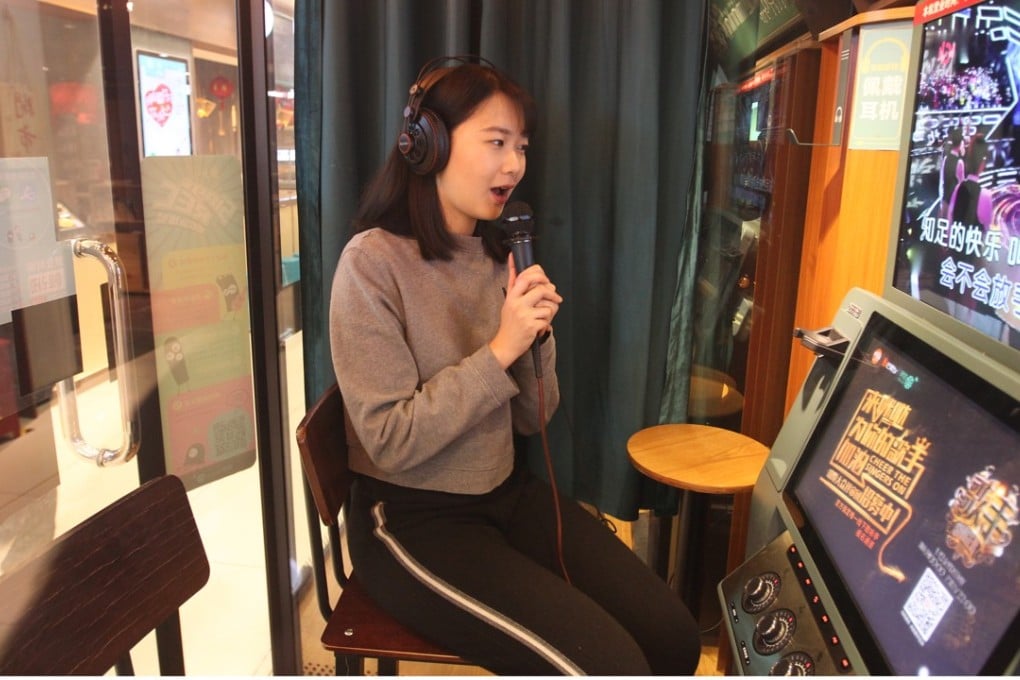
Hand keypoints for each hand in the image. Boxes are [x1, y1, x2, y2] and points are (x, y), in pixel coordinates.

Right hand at [488, 253, 561, 368]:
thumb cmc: (509, 322)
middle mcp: (517, 304)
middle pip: (541, 290)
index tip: (545, 279)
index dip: (539, 275)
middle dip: (552, 293)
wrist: (505, 345)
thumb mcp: (508, 300)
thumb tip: (513, 259)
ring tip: (544, 315)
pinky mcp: (532, 327)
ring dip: (550, 311)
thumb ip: (513, 280)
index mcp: (512, 296)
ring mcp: (525, 316)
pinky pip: (548, 320)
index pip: (526, 278)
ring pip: (548, 306)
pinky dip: (547, 323)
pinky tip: (540, 325)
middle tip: (555, 297)